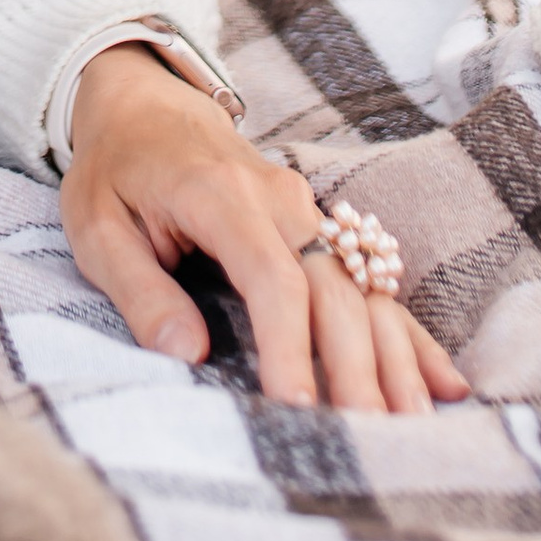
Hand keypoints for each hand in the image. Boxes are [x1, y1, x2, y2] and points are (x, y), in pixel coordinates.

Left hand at [62, 43, 469, 417]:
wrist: (146, 103)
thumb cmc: (116, 171)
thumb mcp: (97, 226)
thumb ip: (139, 290)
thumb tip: (184, 354)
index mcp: (221, 197)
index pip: (271, 277)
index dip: (290, 344)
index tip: (296, 406)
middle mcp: (280, 200)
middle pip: (333, 288)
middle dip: (354, 365)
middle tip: (368, 437)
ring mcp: (309, 212)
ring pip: (364, 289)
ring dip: (393, 357)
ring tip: (416, 424)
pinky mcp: (323, 229)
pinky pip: (373, 282)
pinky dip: (407, 334)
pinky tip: (443, 382)